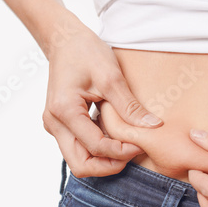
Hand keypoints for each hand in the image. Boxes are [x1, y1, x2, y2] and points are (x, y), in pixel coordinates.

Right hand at [42, 21, 162, 177]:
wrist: (64, 40)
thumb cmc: (85, 52)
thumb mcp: (111, 77)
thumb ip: (130, 106)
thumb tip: (153, 126)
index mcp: (64, 110)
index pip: (95, 146)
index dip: (121, 151)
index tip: (141, 145)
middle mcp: (54, 123)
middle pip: (80, 165)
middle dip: (108, 165)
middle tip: (132, 153)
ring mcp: (54, 125)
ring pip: (78, 160)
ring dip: (103, 160)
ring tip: (125, 146)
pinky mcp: (60, 125)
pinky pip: (78, 148)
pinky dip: (97, 150)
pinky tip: (114, 137)